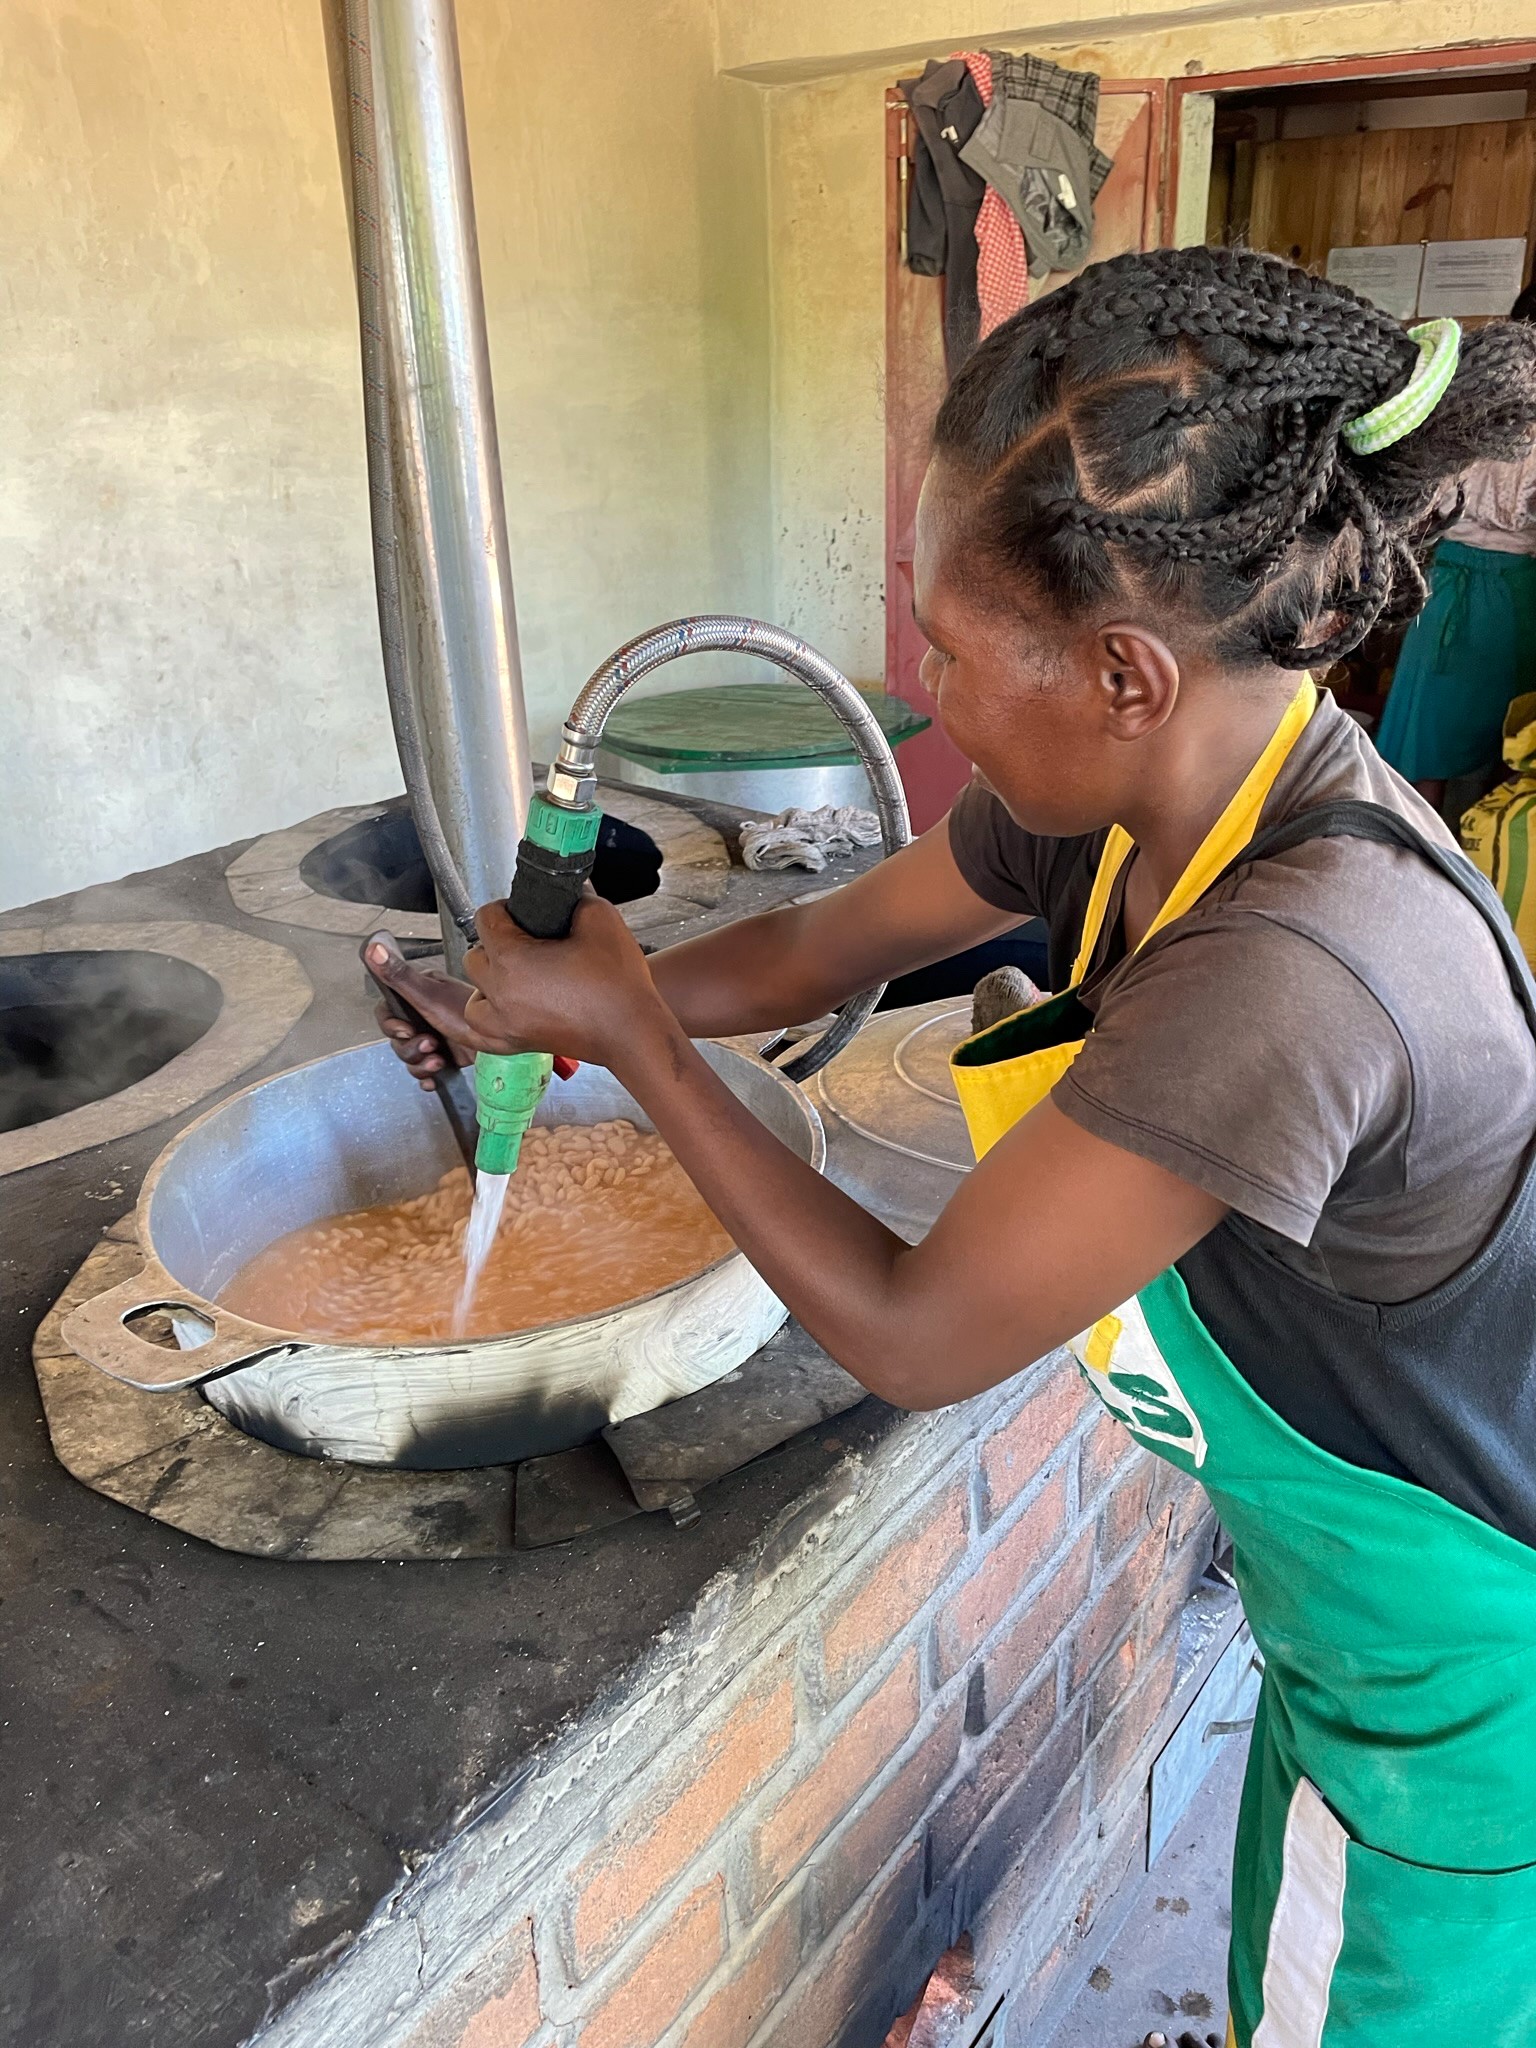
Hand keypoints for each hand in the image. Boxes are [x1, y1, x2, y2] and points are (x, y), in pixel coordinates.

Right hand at [365, 943, 478, 1090]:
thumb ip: (398, 975)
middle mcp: (424, 1016)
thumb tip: (375, 949)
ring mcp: (434, 1035)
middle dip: (411, 1048)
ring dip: (421, 1064)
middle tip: (430, 1045)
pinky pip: (424, 1070)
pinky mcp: (445, 1054)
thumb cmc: (467, 1013)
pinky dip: (427, 1076)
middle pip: (397, 1040)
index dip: (391, 1026)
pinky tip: (436, 1076)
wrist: (500, 1038)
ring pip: (410, 1057)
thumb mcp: (428, 994)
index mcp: (417, 996)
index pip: (386, 1013)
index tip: (405, 1030)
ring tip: (439, 1059)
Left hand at [461, 892, 662, 1066]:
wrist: (632, 1031)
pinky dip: (485, 1022)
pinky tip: (499, 1010)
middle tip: (524, 941)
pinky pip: (480, 1036)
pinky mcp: (517, 1043)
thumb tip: (565, 896)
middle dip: (494, 943)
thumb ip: (576, 898)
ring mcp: (506, 1023)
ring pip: (473, 998)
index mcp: (512, 960)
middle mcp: (500, 993)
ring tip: (512, 976)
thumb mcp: (601, 918)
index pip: (486, 919)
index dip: (505, 908)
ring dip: (487, 983)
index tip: (522, 912)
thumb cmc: (617, 984)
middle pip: (474, 957)